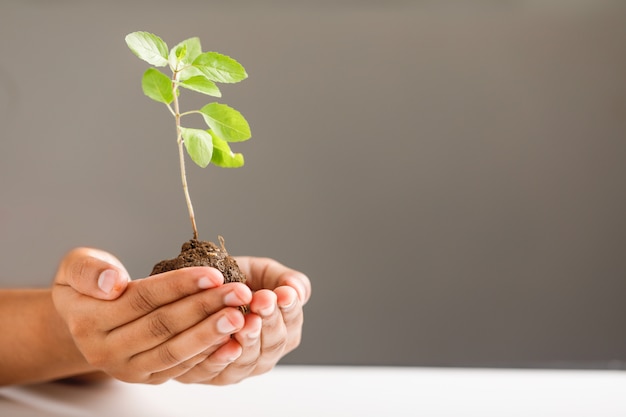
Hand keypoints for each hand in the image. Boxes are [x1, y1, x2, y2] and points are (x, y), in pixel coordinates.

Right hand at [52, 248, 251, 383]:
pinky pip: (182, 369)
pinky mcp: (148, 377)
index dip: (180, 286)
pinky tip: (233, 343)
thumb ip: (89, 270)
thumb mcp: (76, 268)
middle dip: (205, 307)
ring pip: (175, 352)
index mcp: (88, 320)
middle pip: (163, 326)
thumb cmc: (87, 286)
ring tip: (240, 316)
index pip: (142, 300)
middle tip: (239, 293)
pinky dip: (208, 357)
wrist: (80, 322)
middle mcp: (105, 351)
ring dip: (211, 334)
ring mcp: (127, 369)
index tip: (214, 273)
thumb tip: (113, 283)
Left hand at [174, 256, 310, 384]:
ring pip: (250, 360)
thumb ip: (281, 277)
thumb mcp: (259, 271)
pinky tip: (223, 341)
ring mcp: (242, 368)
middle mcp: (267, 352)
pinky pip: (218, 371)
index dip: (290, 307)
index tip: (284, 293)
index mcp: (284, 328)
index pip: (293, 321)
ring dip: (249, 340)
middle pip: (275, 342)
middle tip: (263, 301)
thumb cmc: (231, 282)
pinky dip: (221, 358)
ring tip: (245, 321)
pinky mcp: (213, 376)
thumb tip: (298, 290)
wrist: (192, 291)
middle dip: (270, 320)